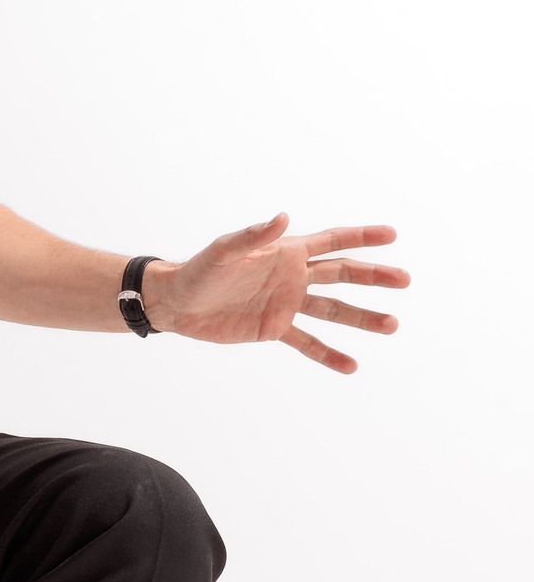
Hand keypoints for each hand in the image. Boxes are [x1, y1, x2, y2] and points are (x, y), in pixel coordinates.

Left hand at [144, 215, 407, 373]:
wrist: (176, 304)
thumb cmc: (198, 271)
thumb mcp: (224, 252)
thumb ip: (253, 237)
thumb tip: (283, 216)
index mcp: (285, 252)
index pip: (332, 241)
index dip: (361, 237)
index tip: (392, 235)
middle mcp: (292, 276)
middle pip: (342, 275)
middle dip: (373, 277)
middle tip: (404, 280)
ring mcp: (286, 303)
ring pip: (333, 310)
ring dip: (361, 318)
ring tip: (392, 326)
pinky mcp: (274, 328)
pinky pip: (307, 342)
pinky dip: (328, 354)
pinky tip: (351, 365)